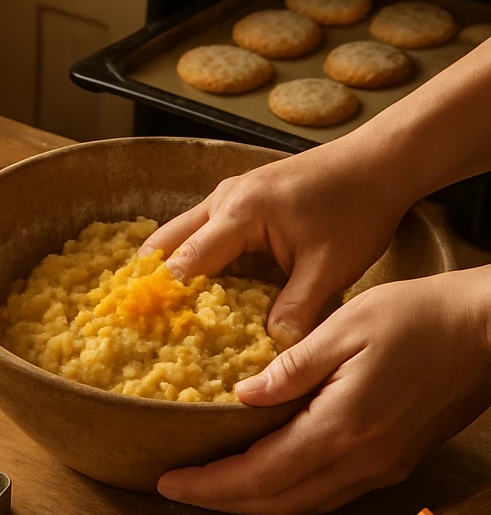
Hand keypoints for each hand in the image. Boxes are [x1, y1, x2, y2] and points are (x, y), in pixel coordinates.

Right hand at [141, 144, 410, 345]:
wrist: (376, 163)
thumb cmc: (356, 209)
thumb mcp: (330, 269)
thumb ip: (298, 310)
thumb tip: (274, 351)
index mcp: (240, 214)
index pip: (188, 260)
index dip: (167, 295)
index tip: (147, 325)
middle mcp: (223, 199)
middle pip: (167, 241)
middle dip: (152, 277)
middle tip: (138, 316)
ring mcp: (228, 194)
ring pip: (180, 231)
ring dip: (169, 264)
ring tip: (158, 305)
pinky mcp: (239, 197)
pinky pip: (200, 227)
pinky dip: (189, 253)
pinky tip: (195, 282)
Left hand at [156, 268, 490, 514]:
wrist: (486, 331)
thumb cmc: (416, 316)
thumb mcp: (344, 327)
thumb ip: (291, 368)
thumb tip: (241, 396)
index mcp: (341, 428)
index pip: (260, 473)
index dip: (209, 484)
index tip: (167, 481)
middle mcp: (360, 461)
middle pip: (277, 500)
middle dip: (220, 500)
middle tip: (174, 488)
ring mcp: (380, 466)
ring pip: (303, 502)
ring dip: (252, 501)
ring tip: (209, 486)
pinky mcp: (393, 460)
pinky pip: (328, 491)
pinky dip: (287, 491)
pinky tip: (265, 473)